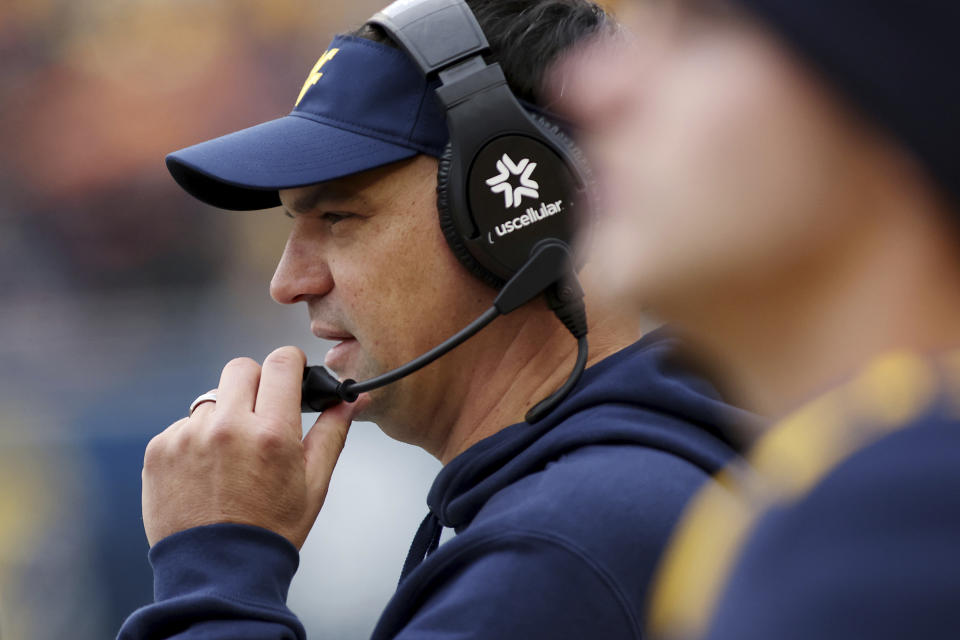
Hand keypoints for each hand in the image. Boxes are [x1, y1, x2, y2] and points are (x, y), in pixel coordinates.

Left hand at [142, 346, 366, 548]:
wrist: (219, 573)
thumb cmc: (272, 530)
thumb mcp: (314, 483)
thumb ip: (332, 433)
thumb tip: (351, 399)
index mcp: (272, 432)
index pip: (281, 363)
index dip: (290, 364)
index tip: (291, 375)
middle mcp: (227, 427)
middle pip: (242, 369)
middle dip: (256, 384)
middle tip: (261, 415)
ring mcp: (188, 437)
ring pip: (211, 399)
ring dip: (224, 415)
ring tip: (231, 457)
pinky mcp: (159, 450)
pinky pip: (182, 425)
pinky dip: (195, 440)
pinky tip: (206, 472)